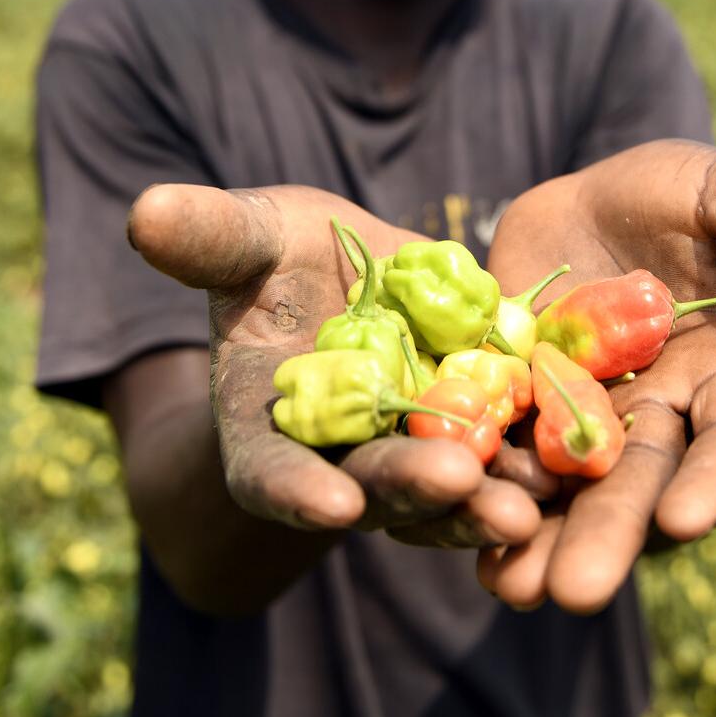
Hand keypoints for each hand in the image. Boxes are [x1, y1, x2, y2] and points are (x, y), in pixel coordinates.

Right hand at [126, 184, 548, 548]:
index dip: (293, 491)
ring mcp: (410, 455)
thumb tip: (142, 210)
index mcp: (266, 423)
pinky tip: (573, 466)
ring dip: (484, 503)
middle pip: (371, 487)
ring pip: (446, 493)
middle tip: (453, 483)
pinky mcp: (478, 434)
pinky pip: (506, 462)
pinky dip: (534, 467)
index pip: (268, 472)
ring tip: (527, 506)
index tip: (328, 504)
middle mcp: (339, 458)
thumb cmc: (281, 255)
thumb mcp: (251, 237)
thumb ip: (208, 237)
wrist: (353, 273)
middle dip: (411, 489)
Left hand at [476, 139, 715, 612]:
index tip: (689, 518)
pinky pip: (507, 469)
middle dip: (612, 535)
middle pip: (643, 488)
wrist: (583, 205)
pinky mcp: (524, 419)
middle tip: (578, 589)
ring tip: (512, 587)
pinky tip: (454, 537)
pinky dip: (484, 503)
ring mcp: (590, 430)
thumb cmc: (676, 196)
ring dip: (543, 543)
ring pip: (572, 498)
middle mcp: (665, 421)